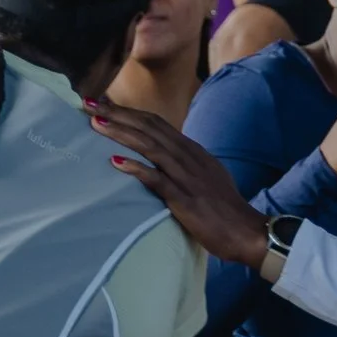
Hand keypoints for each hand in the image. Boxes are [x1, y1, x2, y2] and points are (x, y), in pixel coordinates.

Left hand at [84, 102, 269, 265]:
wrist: (247, 232)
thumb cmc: (224, 210)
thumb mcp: (206, 177)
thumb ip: (186, 165)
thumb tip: (166, 158)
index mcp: (192, 151)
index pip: (156, 123)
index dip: (129, 112)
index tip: (105, 104)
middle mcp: (188, 157)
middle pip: (149, 128)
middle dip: (118, 114)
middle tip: (89, 104)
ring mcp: (187, 176)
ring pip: (150, 147)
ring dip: (121, 133)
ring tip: (96, 124)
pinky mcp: (185, 198)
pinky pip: (157, 179)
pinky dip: (136, 168)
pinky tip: (115, 162)